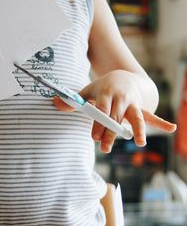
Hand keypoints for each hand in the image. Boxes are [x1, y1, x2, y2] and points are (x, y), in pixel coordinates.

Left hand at [53, 70, 176, 152]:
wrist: (121, 77)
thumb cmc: (101, 88)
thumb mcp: (87, 91)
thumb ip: (73, 100)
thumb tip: (54, 103)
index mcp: (106, 93)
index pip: (101, 110)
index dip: (98, 123)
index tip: (94, 137)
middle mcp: (120, 98)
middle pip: (116, 118)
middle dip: (110, 133)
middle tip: (104, 148)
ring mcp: (132, 103)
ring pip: (135, 117)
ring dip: (136, 130)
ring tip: (140, 142)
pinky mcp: (140, 108)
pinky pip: (151, 116)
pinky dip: (161, 123)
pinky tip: (172, 128)